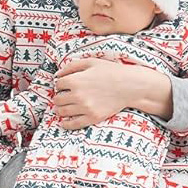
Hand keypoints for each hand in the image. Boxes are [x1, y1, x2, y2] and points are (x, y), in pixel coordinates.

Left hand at [54, 60, 172, 127]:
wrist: (129, 86)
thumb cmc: (111, 72)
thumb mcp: (90, 62)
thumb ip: (71, 66)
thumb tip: (57, 74)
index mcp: (75, 80)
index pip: (58, 84)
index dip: (61, 84)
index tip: (65, 85)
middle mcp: (77, 95)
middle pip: (57, 99)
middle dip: (59, 97)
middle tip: (65, 96)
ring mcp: (84, 108)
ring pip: (62, 112)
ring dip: (61, 109)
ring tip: (65, 107)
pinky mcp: (92, 118)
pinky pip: (72, 124)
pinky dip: (66, 124)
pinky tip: (65, 122)